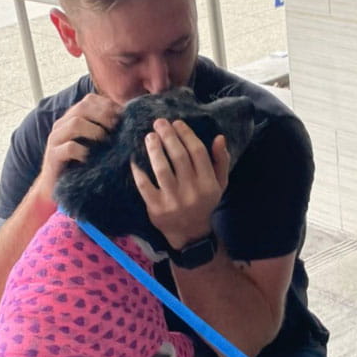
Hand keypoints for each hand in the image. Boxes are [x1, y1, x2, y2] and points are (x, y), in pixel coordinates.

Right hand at [36, 92, 121, 202]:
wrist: (58, 187)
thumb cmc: (82, 164)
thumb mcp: (96, 144)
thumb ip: (107, 130)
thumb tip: (132, 121)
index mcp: (72, 118)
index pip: (89, 100)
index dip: (108, 105)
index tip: (123, 116)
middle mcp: (62, 124)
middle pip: (82, 107)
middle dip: (104, 115)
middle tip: (117, 128)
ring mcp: (56, 139)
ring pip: (76, 123)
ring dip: (96, 132)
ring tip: (107, 142)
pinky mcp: (53, 155)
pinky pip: (71, 147)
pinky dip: (86, 151)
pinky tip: (93, 159)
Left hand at [132, 116, 230, 250]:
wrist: (190, 233)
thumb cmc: (204, 202)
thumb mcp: (219, 184)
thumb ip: (221, 161)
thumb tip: (219, 137)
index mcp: (209, 183)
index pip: (198, 152)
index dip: (186, 135)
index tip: (177, 123)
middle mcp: (192, 191)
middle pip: (179, 157)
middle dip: (168, 136)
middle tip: (159, 123)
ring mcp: (173, 200)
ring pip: (162, 169)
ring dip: (154, 149)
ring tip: (149, 136)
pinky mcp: (156, 207)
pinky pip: (144, 184)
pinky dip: (139, 170)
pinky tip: (135, 157)